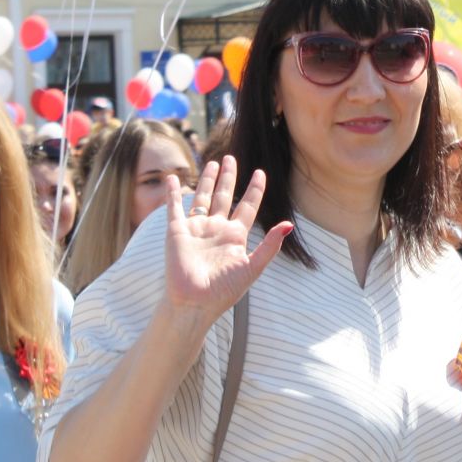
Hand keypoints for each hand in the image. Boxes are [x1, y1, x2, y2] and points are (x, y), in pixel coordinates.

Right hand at [162, 155, 291, 325]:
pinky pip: (174, 207)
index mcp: (235, 236)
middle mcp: (216, 230)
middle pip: (225, 196)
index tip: (261, 173)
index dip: (255, 189)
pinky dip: (173, 193)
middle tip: (231, 158)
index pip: (248, 206)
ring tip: (213, 163)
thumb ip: (270, 245)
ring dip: (208, 181)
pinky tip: (172, 178)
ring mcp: (196, 229)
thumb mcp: (252, 267)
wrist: (195, 304)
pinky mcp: (177, 232)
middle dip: (229, 177)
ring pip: (203, 198)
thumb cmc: (224, 291)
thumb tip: (289, 224)